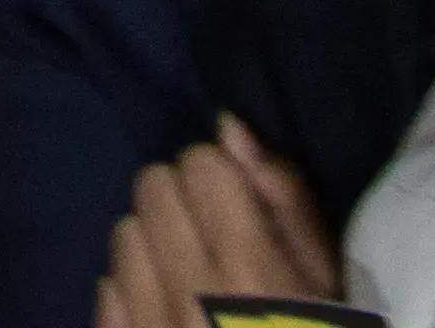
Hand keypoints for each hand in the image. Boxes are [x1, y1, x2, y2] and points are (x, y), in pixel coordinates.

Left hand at [94, 117, 343, 327]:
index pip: (200, 163)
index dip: (224, 179)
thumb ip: (286, 200)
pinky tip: (166, 315)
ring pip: (124, 231)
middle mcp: (187, 293)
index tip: (241, 208)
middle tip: (217, 240)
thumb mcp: (329, 282)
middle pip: (154, 185)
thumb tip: (230, 127)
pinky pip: (105, 288)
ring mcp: (146, 327)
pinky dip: (131, 293)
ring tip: (190, 279)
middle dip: (186, 201)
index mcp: (249, 271)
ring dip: (155, 244)